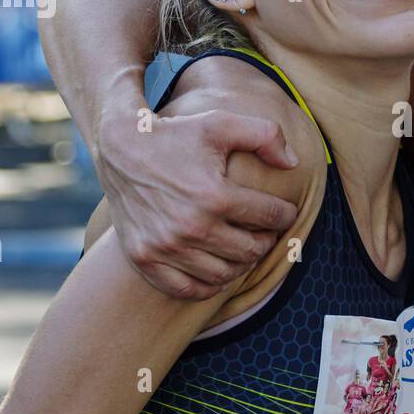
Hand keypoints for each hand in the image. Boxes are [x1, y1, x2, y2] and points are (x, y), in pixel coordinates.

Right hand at [95, 102, 299, 298]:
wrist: (119, 147)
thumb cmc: (176, 134)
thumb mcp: (221, 123)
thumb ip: (265, 135)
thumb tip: (293, 163)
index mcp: (214, 195)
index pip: (269, 217)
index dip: (284, 214)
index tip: (285, 212)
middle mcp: (190, 227)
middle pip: (250, 251)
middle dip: (265, 240)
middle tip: (264, 231)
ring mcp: (165, 247)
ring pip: (224, 274)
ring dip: (240, 263)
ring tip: (242, 246)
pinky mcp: (145, 258)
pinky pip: (187, 289)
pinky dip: (208, 285)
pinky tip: (217, 267)